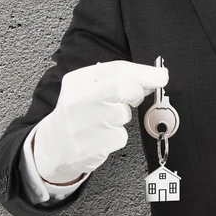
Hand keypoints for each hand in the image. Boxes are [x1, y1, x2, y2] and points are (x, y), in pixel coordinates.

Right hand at [32, 60, 168, 183]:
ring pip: (122, 115)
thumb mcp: (91, 88)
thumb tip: (154, 78)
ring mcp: (81, 124)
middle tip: (134, 98)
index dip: (143, 73)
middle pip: (121, 87)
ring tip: (104, 120)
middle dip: (135, 91)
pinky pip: (120, 137)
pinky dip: (117, 137)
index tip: (161, 76)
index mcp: (78, 80)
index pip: (116, 69)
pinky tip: (102, 136)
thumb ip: (119, 80)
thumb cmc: (80, 112)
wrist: (54, 145)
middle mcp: (77, 100)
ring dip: (121, 118)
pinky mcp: (89, 146)